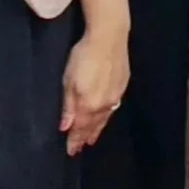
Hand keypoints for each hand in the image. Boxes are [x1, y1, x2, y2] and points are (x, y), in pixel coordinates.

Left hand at [60, 28, 129, 155]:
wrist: (109, 37)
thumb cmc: (84, 56)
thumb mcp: (68, 80)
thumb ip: (68, 106)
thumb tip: (65, 127)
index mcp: (89, 105)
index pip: (80, 128)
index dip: (74, 140)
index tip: (70, 151)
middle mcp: (104, 105)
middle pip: (93, 126)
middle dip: (85, 137)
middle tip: (80, 148)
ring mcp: (115, 95)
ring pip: (105, 118)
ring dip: (97, 129)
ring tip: (92, 138)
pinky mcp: (122, 85)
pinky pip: (113, 108)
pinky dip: (106, 116)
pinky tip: (105, 116)